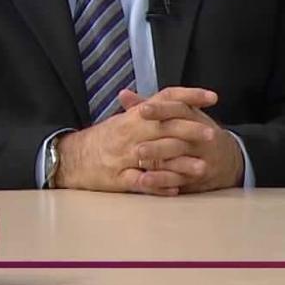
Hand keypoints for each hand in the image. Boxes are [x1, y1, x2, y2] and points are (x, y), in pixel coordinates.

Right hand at [54, 87, 218, 195]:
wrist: (72, 158)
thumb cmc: (106, 138)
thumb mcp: (127, 119)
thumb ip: (151, 108)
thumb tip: (176, 98)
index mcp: (134, 115)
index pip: (166, 99)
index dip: (190, 96)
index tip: (213, 97)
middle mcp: (130, 132)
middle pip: (164, 127)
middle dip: (190, 131)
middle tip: (213, 136)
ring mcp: (123, 156)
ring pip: (155, 157)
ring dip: (180, 164)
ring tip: (202, 167)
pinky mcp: (118, 178)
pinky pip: (140, 182)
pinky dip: (158, 185)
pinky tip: (176, 189)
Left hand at [117, 87, 245, 193]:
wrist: (227, 159)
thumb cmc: (196, 133)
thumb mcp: (180, 116)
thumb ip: (151, 107)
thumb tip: (123, 95)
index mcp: (193, 116)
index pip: (178, 108)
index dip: (161, 109)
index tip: (142, 109)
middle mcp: (200, 134)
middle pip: (178, 131)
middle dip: (157, 135)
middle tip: (137, 138)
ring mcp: (201, 155)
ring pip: (179, 155)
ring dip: (158, 156)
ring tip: (138, 159)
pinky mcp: (199, 175)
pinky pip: (179, 177)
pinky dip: (162, 180)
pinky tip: (145, 180)